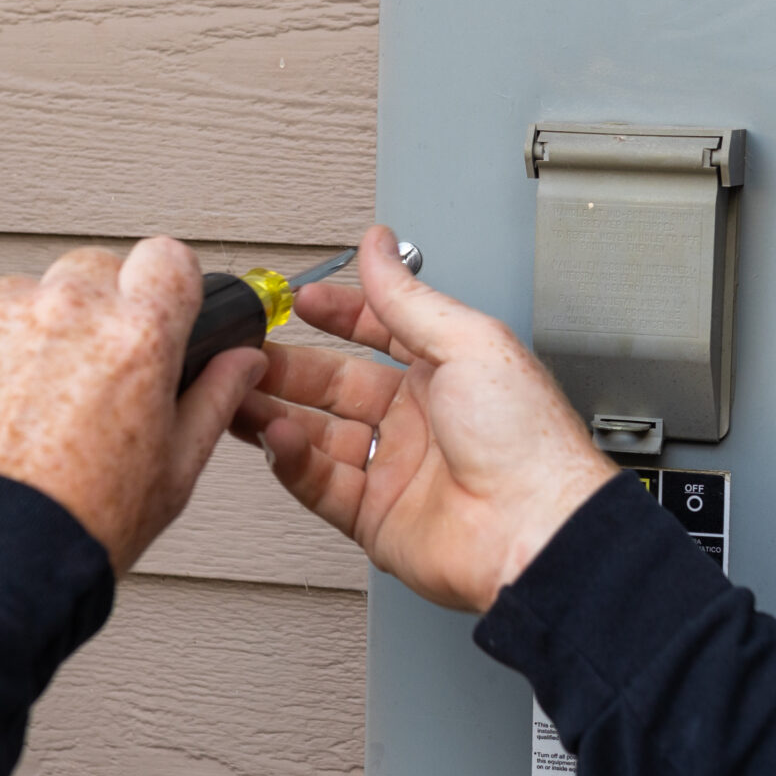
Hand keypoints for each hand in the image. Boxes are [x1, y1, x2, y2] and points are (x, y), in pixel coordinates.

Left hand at [0, 237, 265, 573]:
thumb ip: (213, 400)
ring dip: (31, 333)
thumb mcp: (175, 472)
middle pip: (91, 270)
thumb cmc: (78, 529)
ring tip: (29, 409)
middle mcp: (62, 312)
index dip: (168, 287)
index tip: (160, 310)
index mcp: (135, 336)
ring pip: (20, 297)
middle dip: (98, 308)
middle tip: (94, 375)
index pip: (167, 258)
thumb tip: (240, 363)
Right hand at [236, 225, 617, 612]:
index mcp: (447, 373)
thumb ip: (408, 297)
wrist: (536, 530)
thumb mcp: (467, 342)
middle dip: (288, 366)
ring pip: (317, 435)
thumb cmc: (527, 440)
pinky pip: (318, 484)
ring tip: (239, 392)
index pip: (379, 333)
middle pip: (336, 385)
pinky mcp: (375, 519)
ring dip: (275, 411)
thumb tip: (378, 245)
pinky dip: (291, 460)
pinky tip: (276, 435)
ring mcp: (395, 470)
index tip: (298, 301)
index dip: (338, 314)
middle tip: (246, 352)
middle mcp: (420, 420)